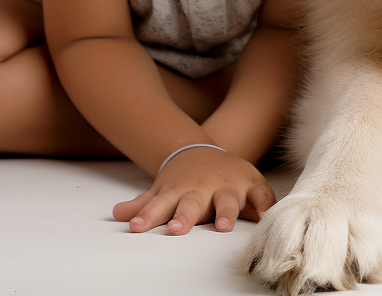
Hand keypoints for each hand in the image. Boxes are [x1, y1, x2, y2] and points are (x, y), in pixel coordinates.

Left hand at [112, 147, 275, 234]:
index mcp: (179, 191)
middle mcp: (203, 188)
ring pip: (227, 200)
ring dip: (225, 211)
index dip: (149, 217)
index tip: (137, 227)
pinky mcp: (251, 184)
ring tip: (221, 226)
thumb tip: (117, 215)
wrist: (206, 151)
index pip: (160, 205)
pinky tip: (265, 217)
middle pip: (192, 204)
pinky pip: (261, 196)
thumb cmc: (183, 180)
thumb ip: (144, 205)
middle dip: (185, 217)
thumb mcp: (164, 190)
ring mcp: (228, 186)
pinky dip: (265, 205)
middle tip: (175, 230)